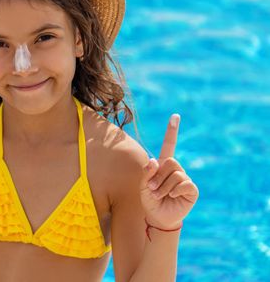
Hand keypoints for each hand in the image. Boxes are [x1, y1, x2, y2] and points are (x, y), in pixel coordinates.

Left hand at [140, 114, 198, 229]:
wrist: (158, 217)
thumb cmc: (150, 200)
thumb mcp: (143, 186)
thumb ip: (146, 173)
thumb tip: (153, 160)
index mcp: (163, 165)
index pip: (169, 145)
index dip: (172, 131)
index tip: (175, 116)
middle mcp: (176, 169)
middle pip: (170, 162)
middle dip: (159, 176)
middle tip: (152, 188)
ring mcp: (185, 179)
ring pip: (176, 173)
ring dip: (164, 186)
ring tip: (160, 195)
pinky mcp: (192, 189)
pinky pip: (185, 184)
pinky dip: (175, 190)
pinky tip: (172, 196)